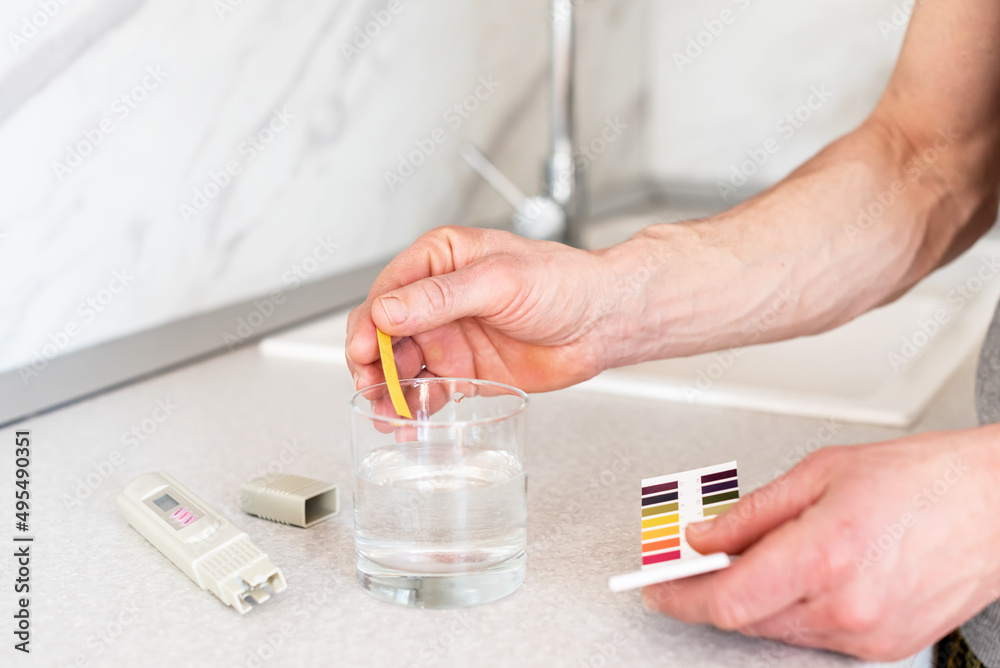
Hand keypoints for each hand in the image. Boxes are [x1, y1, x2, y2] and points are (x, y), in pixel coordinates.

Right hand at [346, 226, 632, 392]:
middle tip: (372, 388)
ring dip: (389, 390)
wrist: (604, 322)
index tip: (364, 350)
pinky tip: (409, 422)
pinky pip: (429, 390)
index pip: (389, 291)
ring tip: (388, 414)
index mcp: (441, 261)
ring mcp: (450, 336)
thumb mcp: (499, 281)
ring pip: (401, 365)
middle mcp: (439, 299)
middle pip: (385, 333)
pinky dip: (415, 407)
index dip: (370, 323)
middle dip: (372, 362)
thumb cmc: (564, 283)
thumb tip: (389, 310)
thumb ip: (442, 297)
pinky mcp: (465, 371)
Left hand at [643, 425, 999, 659]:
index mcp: (826, 554)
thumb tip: (703, 536)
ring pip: (777, 629)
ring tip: (763, 556)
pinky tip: (803, 574)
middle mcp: (847, 604)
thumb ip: (751, 513)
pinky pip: (814, 636)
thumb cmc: (922, 479)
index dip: (680, 596)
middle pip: (746, 617)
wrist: (995, 505)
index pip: (727, 598)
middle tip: (694, 563)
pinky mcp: (884, 646)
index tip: (656, 588)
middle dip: (711, 592)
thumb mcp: (820, 473)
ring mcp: (868, 633)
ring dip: (753, 599)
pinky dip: (792, 609)